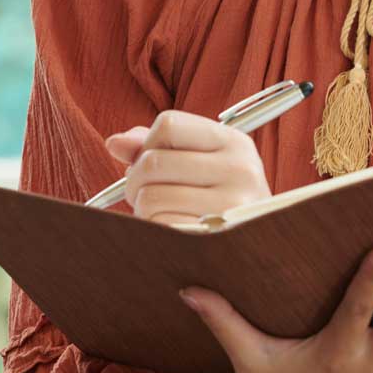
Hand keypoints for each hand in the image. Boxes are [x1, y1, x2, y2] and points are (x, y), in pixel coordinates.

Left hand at [104, 110, 271, 226]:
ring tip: (158, 213)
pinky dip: (155, 229)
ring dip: (142, 208)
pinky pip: (160, 227)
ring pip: (150, 197)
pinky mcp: (216, 239)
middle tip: (143, 194)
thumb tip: (114, 143)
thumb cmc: (219, 198)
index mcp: (235, 142)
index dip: (148, 143)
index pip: (168, 124)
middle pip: (153, 161)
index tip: (153, 162)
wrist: (258, 248)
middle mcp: (240, 170)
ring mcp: (231, 206)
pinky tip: (169, 230)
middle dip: (135, 180)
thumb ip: (156, 146)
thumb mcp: (200, 162)